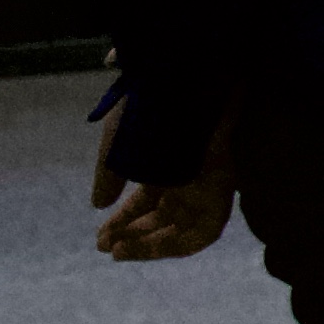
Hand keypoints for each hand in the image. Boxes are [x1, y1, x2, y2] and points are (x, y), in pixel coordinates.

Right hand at [90, 104, 238, 261]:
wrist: (190, 72)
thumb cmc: (154, 99)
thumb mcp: (122, 141)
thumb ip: (111, 173)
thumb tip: (99, 205)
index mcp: (166, 161)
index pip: (145, 203)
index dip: (122, 224)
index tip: (101, 239)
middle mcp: (189, 173)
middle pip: (163, 218)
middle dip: (133, 237)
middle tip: (106, 247)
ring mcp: (207, 180)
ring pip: (183, 228)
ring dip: (151, 246)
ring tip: (120, 250)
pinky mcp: (224, 185)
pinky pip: (208, 229)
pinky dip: (180, 244)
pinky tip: (152, 247)